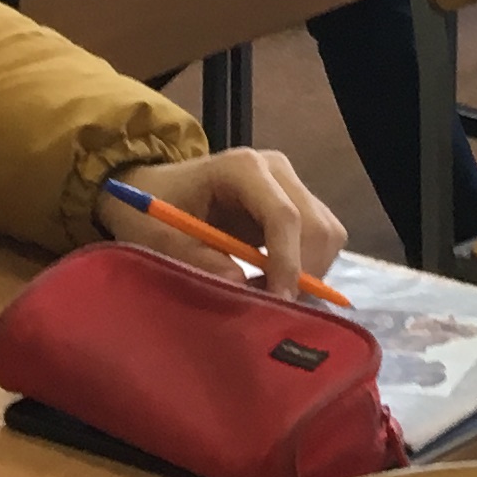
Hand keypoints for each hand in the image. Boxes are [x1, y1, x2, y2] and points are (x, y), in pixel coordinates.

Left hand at [102, 148, 344, 296]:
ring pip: (327, 235)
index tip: (276, 303)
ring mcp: (290, 184)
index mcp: (243, 168)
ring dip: (308, 273)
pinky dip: (306, 269)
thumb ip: (197, 260)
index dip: (286, 263)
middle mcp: (277, 170)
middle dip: (303, 273)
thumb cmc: (150, 209)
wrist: (152, 190)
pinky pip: (321, 241)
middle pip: (316, 226)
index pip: (284, 216)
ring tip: (269, 296)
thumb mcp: (160, 237)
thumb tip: (242, 287)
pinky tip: (273, 283)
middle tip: (272, 308)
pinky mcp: (296, 204)